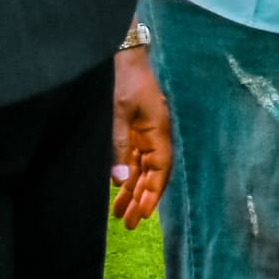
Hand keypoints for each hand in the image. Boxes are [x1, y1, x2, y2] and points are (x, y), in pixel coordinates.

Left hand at [111, 48, 172, 229]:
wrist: (120, 55)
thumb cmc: (123, 80)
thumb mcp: (118, 113)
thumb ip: (119, 146)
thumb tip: (119, 181)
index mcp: (158, 130)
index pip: (160, 168)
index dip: (153, 192)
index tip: (143, 215)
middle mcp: (153, 134)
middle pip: (151, 173)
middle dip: (141, 198)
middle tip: (128, 224)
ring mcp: (143, 132)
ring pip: (140, 168)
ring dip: (131, 190)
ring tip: (119, 214)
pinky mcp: (132, 129)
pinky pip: (131, 158)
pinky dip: (124, 175)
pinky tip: (117, 189)